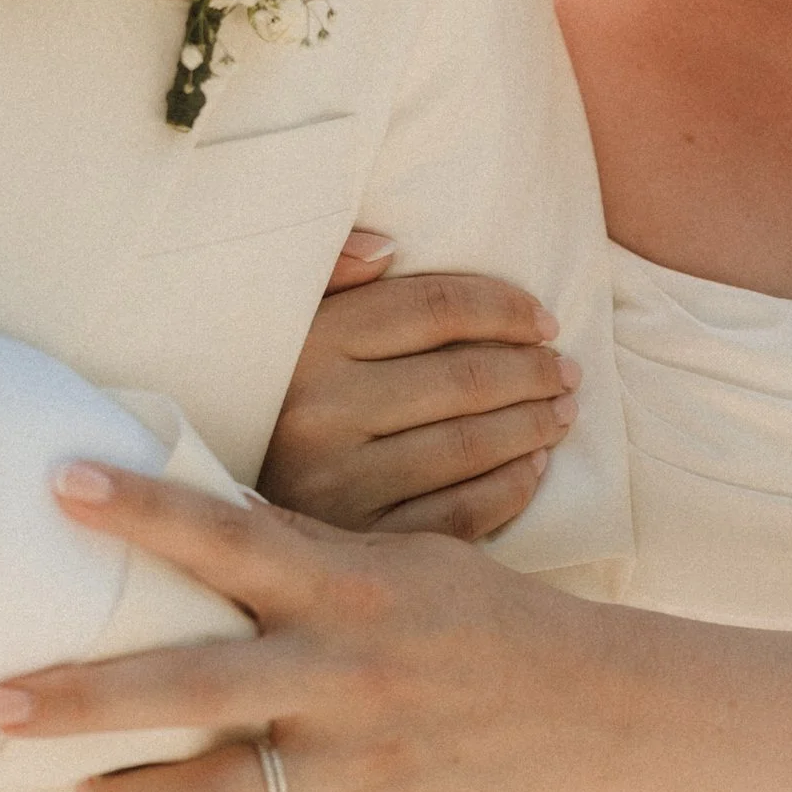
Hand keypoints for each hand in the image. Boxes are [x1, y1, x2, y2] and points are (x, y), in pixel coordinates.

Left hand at [0, 464, 613, 791]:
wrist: (587, 706)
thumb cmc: (481, 616)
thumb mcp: (403, 558)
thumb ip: (307, 552)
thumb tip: (204, 518)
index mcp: (347, 587)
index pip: (228, 537)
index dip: (143, 510)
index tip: (62, 485)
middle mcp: (340, 671)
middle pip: (188, 687)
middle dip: (82, 697)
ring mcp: (350, 759)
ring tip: (71, 788)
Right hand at [262, 229, 578, 540]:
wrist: (224, 515)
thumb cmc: (273, 404)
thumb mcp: (282, 328)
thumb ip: (330, 275)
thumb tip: (389, 246)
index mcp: (309, 346)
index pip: (434, 309)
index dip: (503, 308)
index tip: (545, 320)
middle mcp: (320, 413)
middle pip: (465, 378)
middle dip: (534, 370)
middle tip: (567, 370)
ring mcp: (340, 486)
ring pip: (470, 445)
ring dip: (533, 425)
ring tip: (562, 412)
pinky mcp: (361, 545)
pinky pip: (461, 513)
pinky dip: (511, 487)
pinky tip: (533, 467)